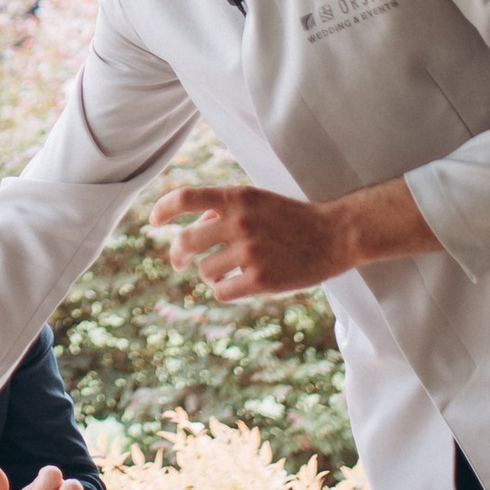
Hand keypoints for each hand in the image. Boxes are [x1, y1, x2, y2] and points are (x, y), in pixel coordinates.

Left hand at [152, 182, 341, 298]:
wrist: (335, 235)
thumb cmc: (292, 217)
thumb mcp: (258, 199)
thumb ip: (225, 209)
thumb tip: (195, 226)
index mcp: (237, 197)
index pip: (186, 198)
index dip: (163, 209)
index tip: (154, 222)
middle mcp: (239, 223)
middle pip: (186, 242)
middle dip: (178, 255)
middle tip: (180, 261)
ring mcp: (249, 252)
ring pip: (205, 271)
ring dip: (209, 274)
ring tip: (226, 272)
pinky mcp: (260, 279)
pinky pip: (221, 291)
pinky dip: (224, 290)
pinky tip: (235, 286)